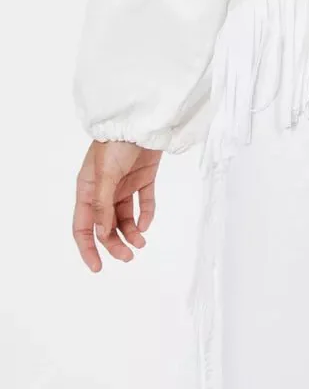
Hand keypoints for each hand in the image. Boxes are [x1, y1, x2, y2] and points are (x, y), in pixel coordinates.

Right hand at [73, 140, 161, 271]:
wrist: (143, 120)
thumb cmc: (116, 143)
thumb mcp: (105, 175)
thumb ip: (102, 205)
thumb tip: (101, 233)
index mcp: (88, 189)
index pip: (83, 226)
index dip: (88, 248)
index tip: (97, 268)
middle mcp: (104, 190)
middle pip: (105, 226)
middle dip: (114, 244)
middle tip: (129, 256)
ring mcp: (124, 184)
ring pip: (125, 217)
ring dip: (131, 232)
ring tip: (141, 243)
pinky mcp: (144, 178)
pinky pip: (144, 202)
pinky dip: (145, 215)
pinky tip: (146, 225)